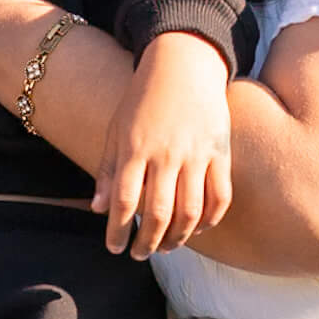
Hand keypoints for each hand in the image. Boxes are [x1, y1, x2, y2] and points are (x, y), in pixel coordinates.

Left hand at [93, 32, 233, 257]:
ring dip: (178, 238)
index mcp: (135, 147)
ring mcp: (196, 154)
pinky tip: (198, 229)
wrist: (183, 63)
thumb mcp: (117, 128)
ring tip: (167, 247)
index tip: (115, 248)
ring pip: (190, 212)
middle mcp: (166, 154)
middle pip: (158, 213)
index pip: (124, 202)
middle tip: (140, 254)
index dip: (118, 231)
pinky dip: (210, 220)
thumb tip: (98, 209)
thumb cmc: (144, 98)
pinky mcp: (220, 152)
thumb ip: (107, 169)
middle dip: (147, 242)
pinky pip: (220, 197)